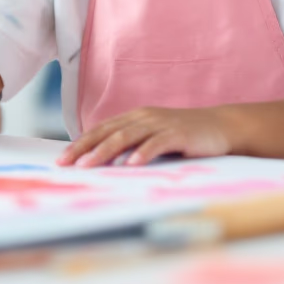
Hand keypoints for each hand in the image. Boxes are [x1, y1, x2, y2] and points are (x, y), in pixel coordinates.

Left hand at [57, 107, 231, 167]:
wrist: (221, 126)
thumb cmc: (183, 136)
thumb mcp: (153, 137)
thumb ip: (131, 144)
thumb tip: (103, 161)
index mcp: (134, 118)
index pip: (101, 130)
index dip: (80, 143)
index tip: (62, 159)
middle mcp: (143, 118)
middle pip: (108, 132)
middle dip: (85, 148)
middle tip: (66, 163)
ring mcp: (160, 124)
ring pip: (127, 136)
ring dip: (105, 151)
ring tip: (89, 165)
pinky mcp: (178, 134)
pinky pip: (157, 143)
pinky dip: (142, 153)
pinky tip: (130, 165)